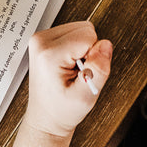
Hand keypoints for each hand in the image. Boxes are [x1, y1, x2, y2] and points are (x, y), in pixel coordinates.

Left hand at [25, 22, 112, 139]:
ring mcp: (41, 39)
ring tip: (72, 71)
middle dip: (88, 51)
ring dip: (82, 50)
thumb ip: (99, 70)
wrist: (46, 117)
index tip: (81, 74)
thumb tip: (105, 44)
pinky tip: (68, 66)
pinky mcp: (44, 39)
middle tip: (77, 73)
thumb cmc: (61, 110)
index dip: (93, 57)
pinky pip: (73, 33)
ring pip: (80, 29)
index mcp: (49, 54)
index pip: (89, 36)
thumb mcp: (85, 97)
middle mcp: (41, 41)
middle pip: (85, 29)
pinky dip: (76, 49)